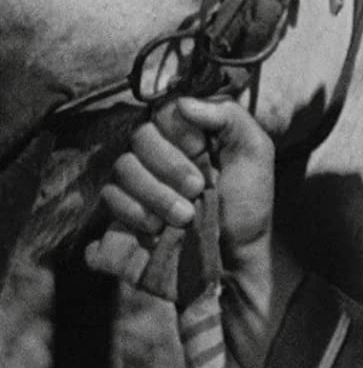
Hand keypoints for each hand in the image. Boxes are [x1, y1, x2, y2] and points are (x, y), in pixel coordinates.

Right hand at [86, 97, 274, 284]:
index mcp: (186, 141)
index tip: (200, 148)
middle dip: (167, 168)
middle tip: (196, 191)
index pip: (161, 115)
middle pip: (136, 143)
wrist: (233, 265)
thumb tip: (183, 102)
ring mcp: (135, 196)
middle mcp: (155, 164)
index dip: (177, 131)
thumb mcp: (255, 155)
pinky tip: (154, 237)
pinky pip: (103, 216)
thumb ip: (230, 118)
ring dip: (152, 200)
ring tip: (183, 220)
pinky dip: (127, 225)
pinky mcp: (118, 228)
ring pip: (118, 178)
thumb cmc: (248, 208)